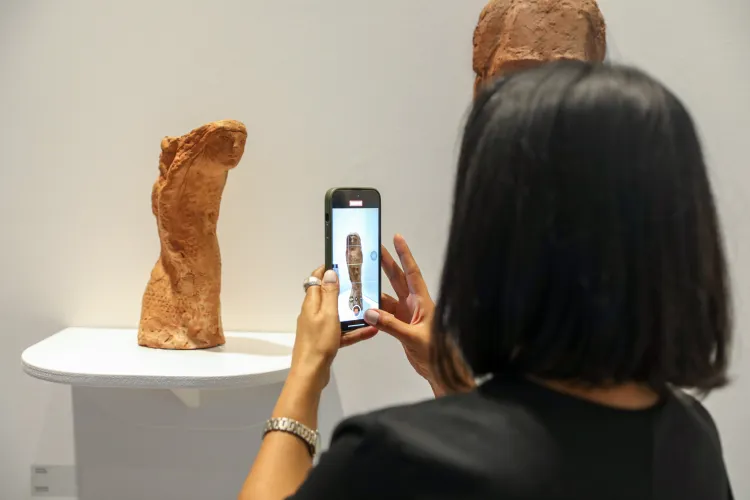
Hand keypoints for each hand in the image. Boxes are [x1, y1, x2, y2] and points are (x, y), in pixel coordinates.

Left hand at [291, 266, 375, 391]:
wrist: (311, 373)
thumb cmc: (319, 341)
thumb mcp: (328, 313)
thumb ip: (330, 293)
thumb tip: (329, 272)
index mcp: (311, 304)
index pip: (315, 280)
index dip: (326, 271)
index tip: (340, 265)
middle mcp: (313, 314)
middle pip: (327, 297)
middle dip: (342, 291)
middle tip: (360, 286)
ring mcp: (319, 328)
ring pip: (337, 315)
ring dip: (351, 312)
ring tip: (369, 308)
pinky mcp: (325, 341)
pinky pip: (341, 332)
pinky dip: (353, 331)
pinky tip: (370, 331)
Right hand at [363, 235, 437, 386]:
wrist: (439, 370)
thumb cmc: (435, 351)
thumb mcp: (412, 337)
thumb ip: (390, 325)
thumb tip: (369, 312)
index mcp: (421, 301)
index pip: (411, 272)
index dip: (405, 255)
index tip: (397, 238)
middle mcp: (413, 304)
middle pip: (397, 279)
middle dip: (386, 263)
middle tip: (373, 250)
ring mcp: (406, 315)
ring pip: (387, 297)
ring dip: (375, 290)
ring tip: (360, 278)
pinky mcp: (400, 325)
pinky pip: (384, 314)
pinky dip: (374, 310)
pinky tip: (363, 307)